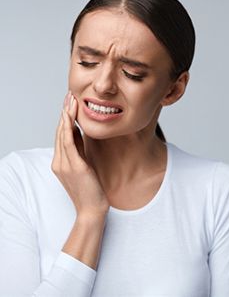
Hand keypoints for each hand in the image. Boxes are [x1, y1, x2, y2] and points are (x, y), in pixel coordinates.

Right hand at [51, 91, 109, 217]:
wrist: (92, 210)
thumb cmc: (90, 189)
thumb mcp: (83, 165)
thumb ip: (80, 151)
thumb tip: (80, 134)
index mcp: (61, 161)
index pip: (62, 135)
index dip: (66, 118)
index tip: (71, 103)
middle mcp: (59, 161)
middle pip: (60, 132)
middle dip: (65, 112)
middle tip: (70, 95)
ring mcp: (65, 164)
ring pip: (62, 134)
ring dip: (66, 115)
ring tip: (71, 100)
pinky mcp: (75, 167)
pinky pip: (69, 143)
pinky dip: (68, 128)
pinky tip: (70, 115)